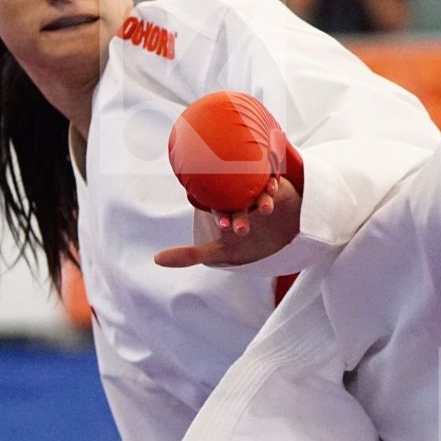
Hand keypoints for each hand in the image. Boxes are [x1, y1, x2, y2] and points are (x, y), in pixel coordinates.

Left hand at [154, 175, 302, 268]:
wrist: (283, 240)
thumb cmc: (249, 244)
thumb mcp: (219, 252)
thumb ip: (190, 255)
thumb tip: (157, 259)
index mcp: (224, 208)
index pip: (218, 207)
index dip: (220, 216)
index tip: (223, 227)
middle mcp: (240, 197)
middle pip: (238, 199)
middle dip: (240, 214)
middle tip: (242, 230)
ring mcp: (257, 191)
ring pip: (255, 190)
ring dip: (259, 198)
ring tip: (264, 210)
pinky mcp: (276, 187)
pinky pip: (273, 181)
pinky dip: (273, 184)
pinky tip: (273, 191)